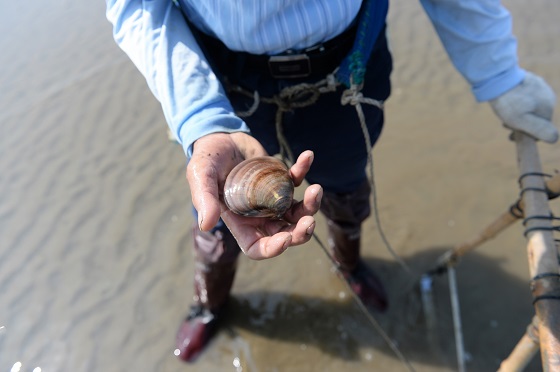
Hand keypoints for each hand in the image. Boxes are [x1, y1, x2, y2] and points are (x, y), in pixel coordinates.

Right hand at [186, 132, 322, 259]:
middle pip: (285, 233)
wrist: (219, 137)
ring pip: (298, 212)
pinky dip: (304, 170)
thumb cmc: (206, 160)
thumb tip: (206, 225)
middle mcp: (259, 215)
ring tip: (316, 189)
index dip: (273, 249)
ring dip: (310, 205)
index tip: (285, 238)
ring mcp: (273, 199)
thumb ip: (204, 199)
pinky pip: (296, 180)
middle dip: (300, 232)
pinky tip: (307, 156)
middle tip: (310, 221)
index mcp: (239, 222)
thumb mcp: (200, 177)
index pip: (257, 247)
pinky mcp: (281, 180)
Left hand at [490, 71, 557, 142]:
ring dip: (518, 114)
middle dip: (521, 124)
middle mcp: (548, 96)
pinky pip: (526, 97)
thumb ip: (539, 130)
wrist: (497, 78)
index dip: (526, 136)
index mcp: (548, 107)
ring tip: (504, 114)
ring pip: (530, 107)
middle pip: (536, 117)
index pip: (541, 129)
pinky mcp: (530, 80)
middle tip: (504, 125)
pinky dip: (518, 103)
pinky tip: (508, 102)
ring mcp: (540, 86)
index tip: (510, 136)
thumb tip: (554, 139)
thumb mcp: (522, 121)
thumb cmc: (508, 102)